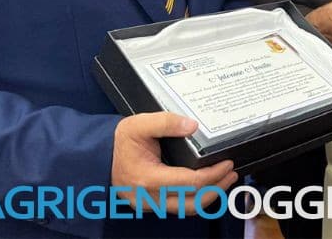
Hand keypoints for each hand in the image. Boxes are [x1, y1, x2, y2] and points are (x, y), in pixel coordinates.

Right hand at [111, 112, 237, 214]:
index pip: (191, 183)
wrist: (99, 157)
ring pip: (187, 209)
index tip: (227, 163)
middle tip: (232, 173)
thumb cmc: (119, 142)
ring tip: (224, 181)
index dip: (213, 174)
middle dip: (217, 187)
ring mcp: (150, 204)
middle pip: (193, 201)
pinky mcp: (152, 205)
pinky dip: (196, 199)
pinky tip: (207, 187)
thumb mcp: (139, 124)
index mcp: (148, 178)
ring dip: (210, 197)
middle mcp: (150, 197)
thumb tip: (192, 126)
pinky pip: (179, 207)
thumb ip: (166, 122)